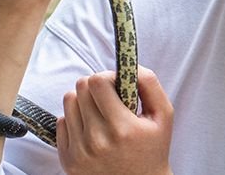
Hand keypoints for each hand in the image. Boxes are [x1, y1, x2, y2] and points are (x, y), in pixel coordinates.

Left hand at [57, 67, 173, 174]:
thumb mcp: (163, 115)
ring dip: (84, 102)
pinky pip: (61, 121)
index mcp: (122, 128)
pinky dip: (75, 121)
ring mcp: (79, 151)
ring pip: (68, 101)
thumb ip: (150, 84)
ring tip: (100, 114)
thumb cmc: (153, 148)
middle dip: (95, 87)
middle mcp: (97, 140)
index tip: (116, 86)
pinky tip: (91, 130)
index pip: (97, 82)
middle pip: (80, 88)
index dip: (107, 77)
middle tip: (109, 99)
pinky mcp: (67, 159)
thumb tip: (128, 65)